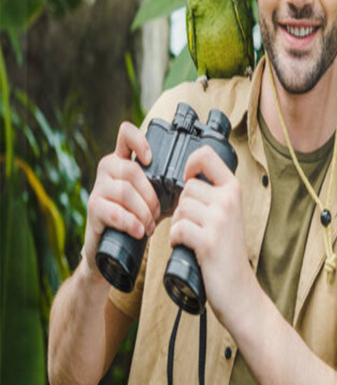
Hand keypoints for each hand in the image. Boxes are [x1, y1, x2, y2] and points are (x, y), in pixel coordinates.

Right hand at [84, 122, 159, 276]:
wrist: (114, 249)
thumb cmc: (140, 217)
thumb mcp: (157, 197)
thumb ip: (168, 184)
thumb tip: (197, 182)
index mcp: (124, 161)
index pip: (125, 135)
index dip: (139, 140)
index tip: (150, 158)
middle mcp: (108, 169)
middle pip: (132, 170)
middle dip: (150, 195)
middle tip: (157, 213)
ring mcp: (98, 188)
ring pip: (124, 191)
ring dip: (143, 211)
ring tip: (150, 225)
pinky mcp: (93, 208)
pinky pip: (113, 212)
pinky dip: (131, 223)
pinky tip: (139, 231)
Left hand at [168, 146, 254, 326]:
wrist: (238, 288)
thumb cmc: (227, 252)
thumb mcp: (227, 215)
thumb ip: (213, 195)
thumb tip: (185, 180)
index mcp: (234, 190)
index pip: (206, 155)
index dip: (190, 162)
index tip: (187, 177)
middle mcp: (229, 200)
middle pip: (186, 188)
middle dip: (182, 207)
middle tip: (191, 226)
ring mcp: (220, 219)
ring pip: (180, 208)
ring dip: (178, 225)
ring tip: (190, 238)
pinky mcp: (208, 240)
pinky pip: (178, 229)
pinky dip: (176, 240)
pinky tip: (187, 248)